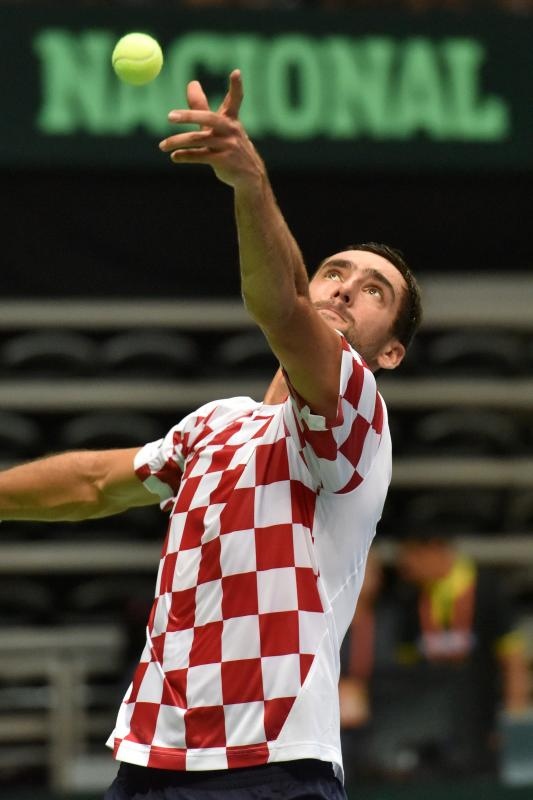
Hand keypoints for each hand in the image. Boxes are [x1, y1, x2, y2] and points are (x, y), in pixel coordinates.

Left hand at [159, 70, 263, 187]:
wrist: (248, 175)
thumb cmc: (230, 146)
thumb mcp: (218, 126)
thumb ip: (202, 106)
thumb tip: (191, 83)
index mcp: (231, 119)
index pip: (235, 100)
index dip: (236, 86)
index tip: (236, 72)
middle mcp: (230, 130)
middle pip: (208, 118)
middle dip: (188, 116)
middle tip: (170, 116)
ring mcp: (228, 146)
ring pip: (197, 140)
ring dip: (177, 142)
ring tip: (162, 145)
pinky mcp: (223, 161)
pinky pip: (199, 156)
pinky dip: (185, 156)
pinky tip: (175, 157)